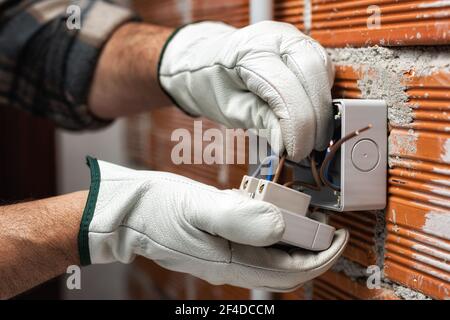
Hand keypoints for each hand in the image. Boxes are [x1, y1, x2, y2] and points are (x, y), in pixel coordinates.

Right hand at [79, 158, 347, 290]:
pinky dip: (275, 233)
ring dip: (296, 242)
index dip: (320, 257)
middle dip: (313, 251)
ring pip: (273, 257)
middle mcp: (231, 264)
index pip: (288, 272)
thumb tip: (280, 225)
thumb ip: (237, 217)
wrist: (129, 213)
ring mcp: (225, 255)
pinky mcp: (220, 242)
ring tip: (308, 217)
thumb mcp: (196, 207)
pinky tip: (274, 212)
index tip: (339, 237)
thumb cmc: (158, 208)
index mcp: (230, 262)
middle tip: (328, 225)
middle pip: (285, 268)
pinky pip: (257, 244)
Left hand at [158, 21, 334, 161]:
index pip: (287, 90)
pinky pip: (321, 70)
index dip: (297, 127)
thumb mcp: (231, 109)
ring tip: (308, 134)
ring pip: (323, 71)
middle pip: (313, 75)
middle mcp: (276, 36)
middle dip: (316, 118)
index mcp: (251, 52)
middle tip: (307, 147)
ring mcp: (291, 36)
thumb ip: (262, 122)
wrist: (205, 61)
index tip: (297, 152)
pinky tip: (307, 112)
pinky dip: (318, 95)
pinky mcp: (301, 44)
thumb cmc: (213, 84)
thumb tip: (288, 144)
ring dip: (321, 106)